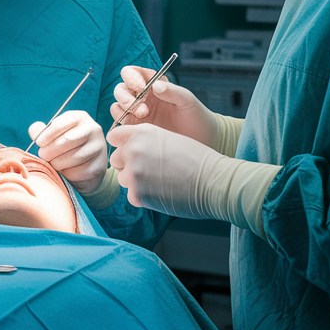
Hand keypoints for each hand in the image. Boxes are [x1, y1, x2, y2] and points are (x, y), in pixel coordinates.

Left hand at [28, 110, 107, 193]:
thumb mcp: (55, 136)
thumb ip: (42, 132)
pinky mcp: (99, 166)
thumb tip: (33, 129)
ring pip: (73, 157)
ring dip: (57, 163)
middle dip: (50, 150)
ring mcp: (98, 148)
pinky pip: (78, 171)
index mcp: (80, 118)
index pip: (59, 124)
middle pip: (67, 139)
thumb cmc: (68, 148)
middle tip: (42, 155)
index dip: (46, 135)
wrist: (88, 169)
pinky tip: (66, 171)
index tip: (39, 143)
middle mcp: (93, 129)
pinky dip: (67, 173)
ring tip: (53, 163)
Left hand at [107, 123, 279, 233]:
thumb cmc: (197, 159)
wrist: (214, 181)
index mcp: (141, 132)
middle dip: (128, 165)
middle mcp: (133, 150)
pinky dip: (145, 197)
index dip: (123, 144)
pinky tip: (163, 192)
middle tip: (150, 170)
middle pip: (116, 159)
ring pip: (124, 179)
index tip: (132, 151)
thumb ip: (145, 141)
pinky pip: (133, 196)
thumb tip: (127, 150)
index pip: (114, 136)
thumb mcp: (169, 138)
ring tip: (160, 181)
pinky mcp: (138, 194)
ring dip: (137, 182)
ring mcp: (134, 173)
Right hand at [111, 65, 220, 148]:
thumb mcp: (188, 101)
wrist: (201, 141)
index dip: (132, 77)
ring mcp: (137, 115)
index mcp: (153, 85)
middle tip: (142, 108)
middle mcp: (142, 98)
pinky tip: (133, 129)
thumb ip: (173, 91)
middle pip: (121, 89)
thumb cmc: (196, 117)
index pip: (133, 73)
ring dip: (123, 110)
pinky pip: (120, 125)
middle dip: (126, 96)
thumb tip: (155, 85)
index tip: (141, 87)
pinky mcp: (135, 130)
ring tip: (143, 117)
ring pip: (117, 106)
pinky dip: (120, 124)